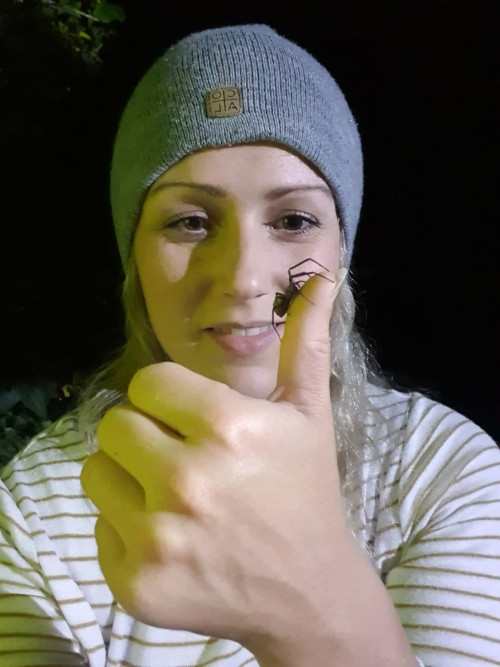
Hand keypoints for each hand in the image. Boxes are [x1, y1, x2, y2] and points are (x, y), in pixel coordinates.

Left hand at [81, 269, 351, 659]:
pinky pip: (99, 525)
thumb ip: (305, 343)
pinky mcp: (136, 584)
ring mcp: (157, 538)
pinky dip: (127, 528)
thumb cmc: (306, 493)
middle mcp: (187, 481)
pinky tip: (173, 538)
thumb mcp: (309, 415)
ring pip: (95, 471)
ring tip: (173, 495)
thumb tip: (321, 277)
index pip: (147, 382)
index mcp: (227, 428)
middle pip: (115, 423)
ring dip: (128, 477)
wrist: (307, 591)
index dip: (168, 397)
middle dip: (146, 433)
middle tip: (183, 457)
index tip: (192, 418)